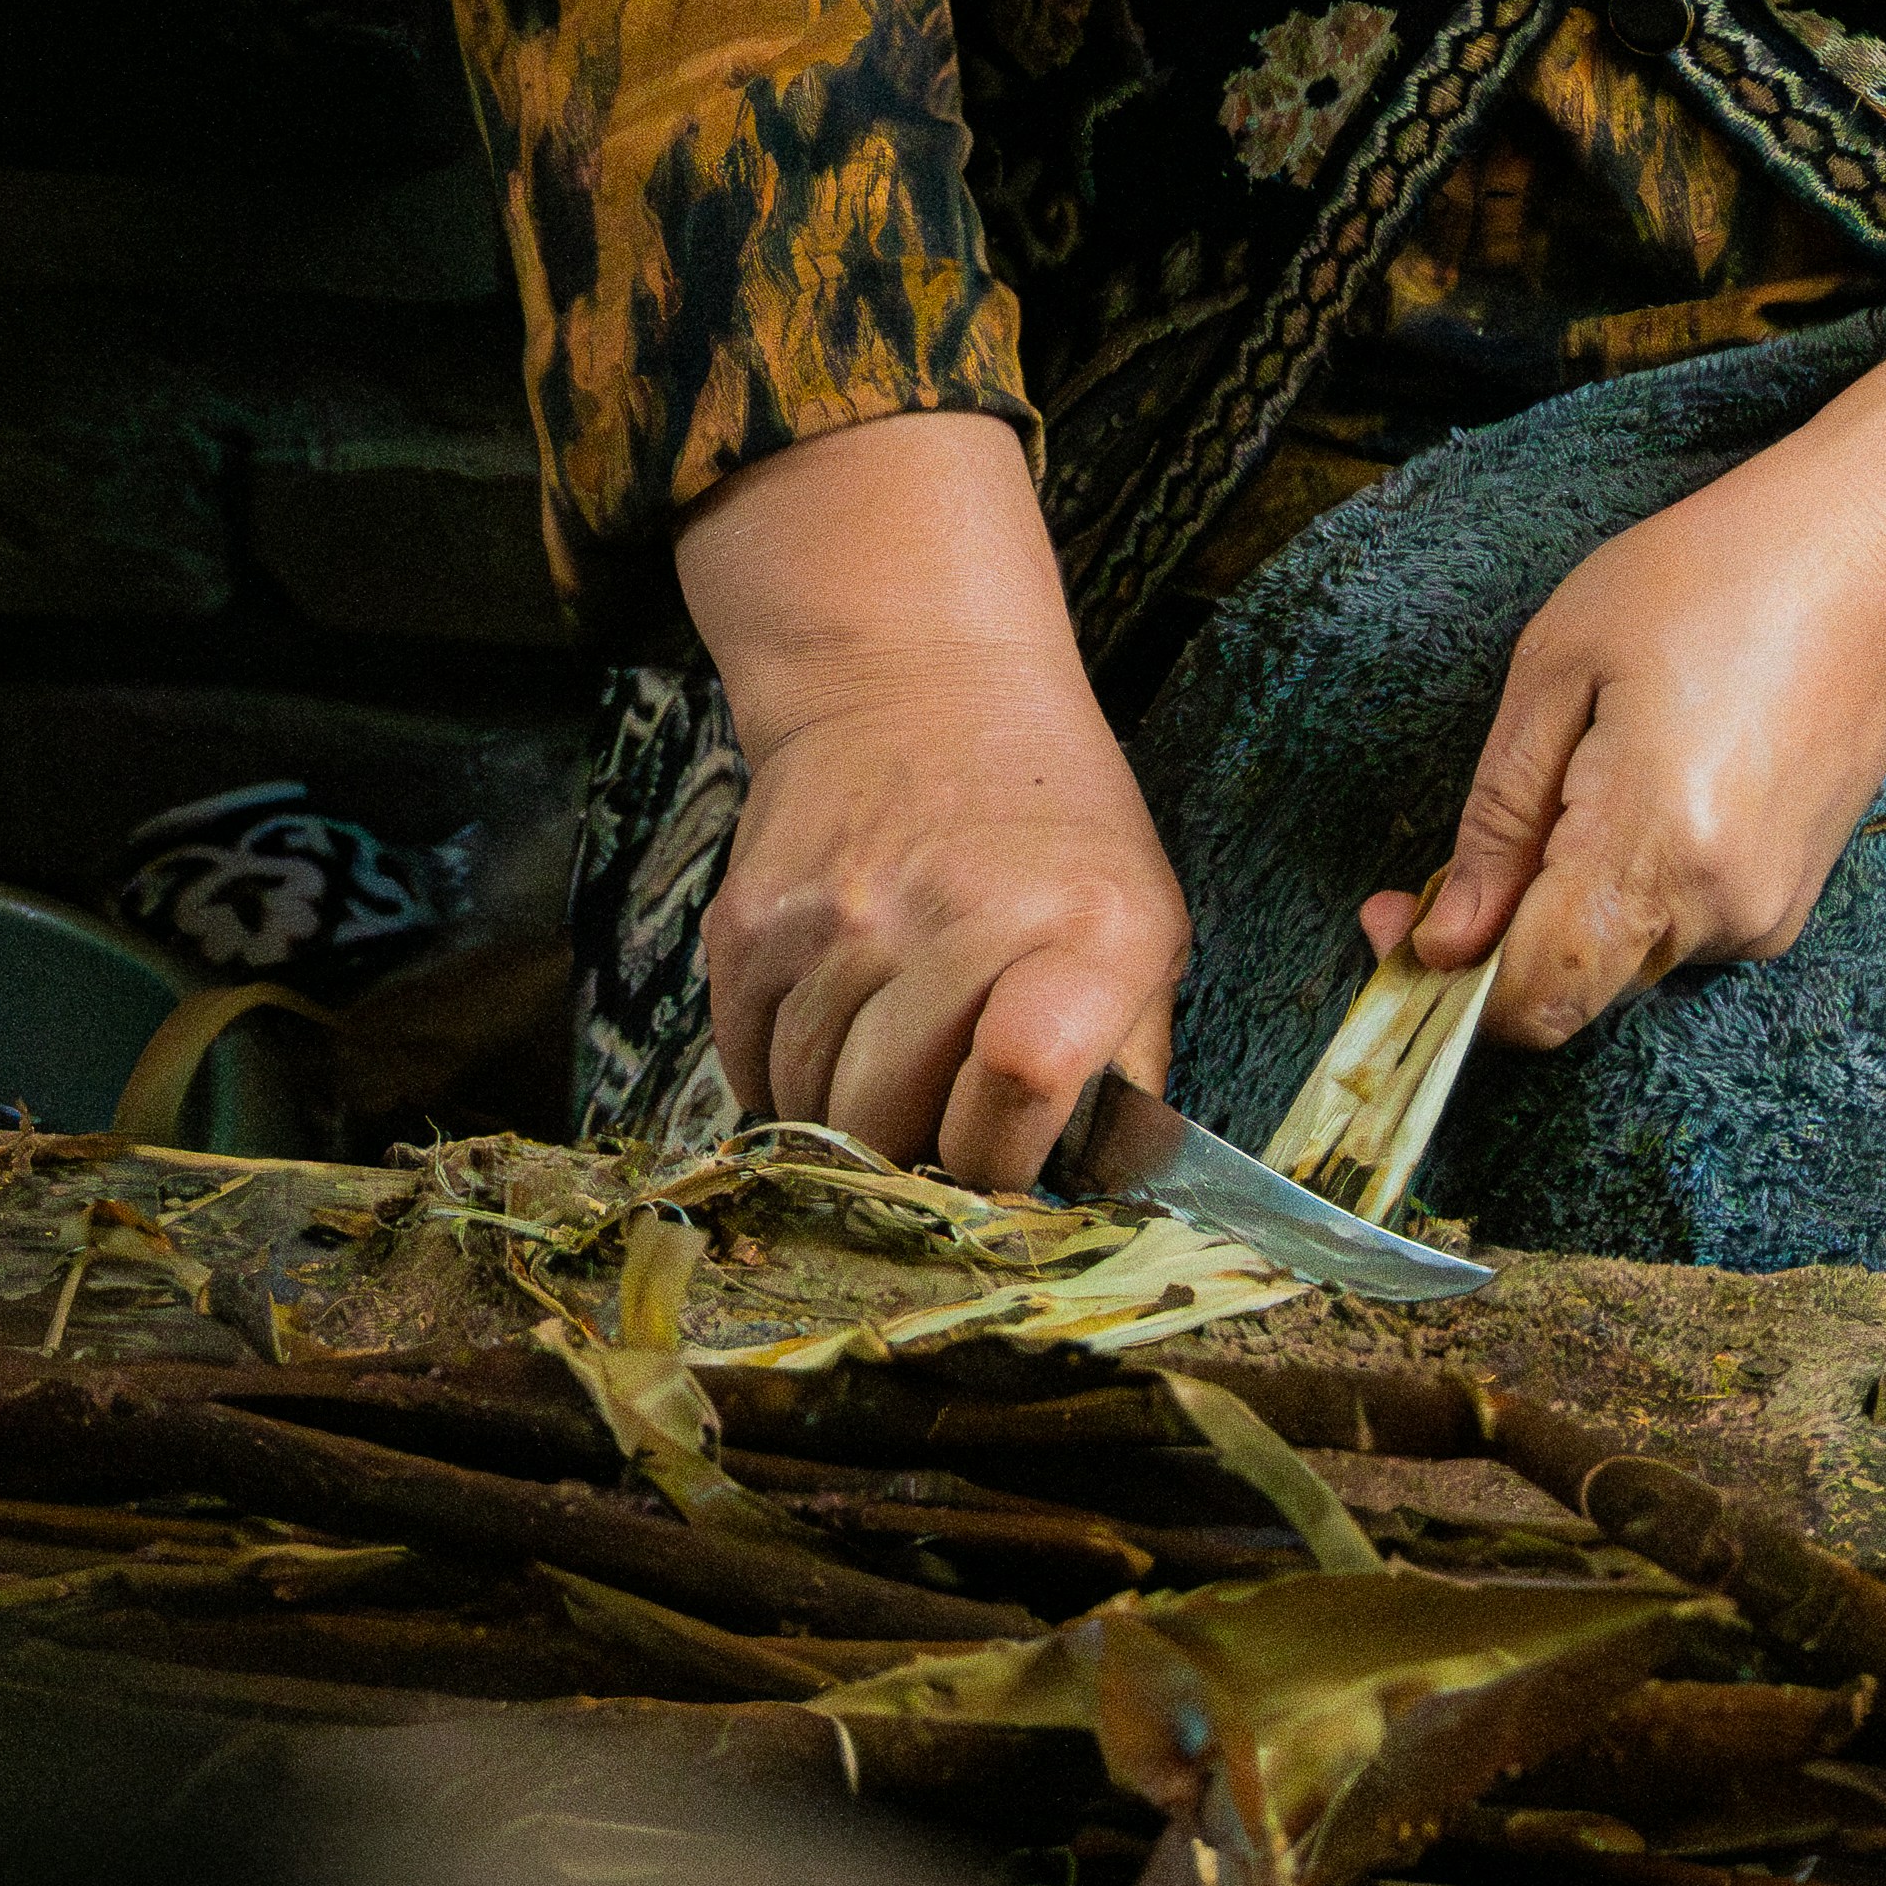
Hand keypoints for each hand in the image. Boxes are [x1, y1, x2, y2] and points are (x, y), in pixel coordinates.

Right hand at [677, 414, 1187, 1186]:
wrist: (917, 678)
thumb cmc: (1049, 826)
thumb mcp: (1140, 926)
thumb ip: (1124, 1069)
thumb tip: (1086, 1207)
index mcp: (1087, 932)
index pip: (1022, 1093)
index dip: (1003, 1160)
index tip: (1002, 1152)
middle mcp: (957, 918)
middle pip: (891, 1132)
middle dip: (912, 1151)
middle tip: (937, 1103)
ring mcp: (840, 920)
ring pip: (809, 1114)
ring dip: (840, 1118)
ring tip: (886, 1049)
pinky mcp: (751, 920)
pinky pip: (745, 1068)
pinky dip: (782, 1076)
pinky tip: (830, 1021)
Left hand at [1362, 245, 1885, 1049]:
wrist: (1878, 557)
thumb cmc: (1715, 578)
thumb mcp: (1561, 664)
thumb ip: (1496, 818)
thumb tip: (1445, 938)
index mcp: (1654, 847)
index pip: (1532, 999)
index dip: (1447, 981)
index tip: (1397, 918)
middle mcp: (1720, 909)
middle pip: (1571, 988)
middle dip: (1500, 935)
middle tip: (1466, 843)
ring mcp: (1767, 915)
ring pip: (1622, 961)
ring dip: (1570, 905)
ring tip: (1585, 770)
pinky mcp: (1791, 902)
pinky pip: (1677, 930)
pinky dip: (1632, 887)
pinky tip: (1645, 783)